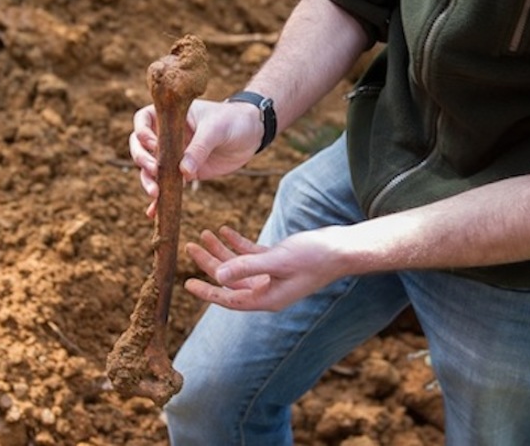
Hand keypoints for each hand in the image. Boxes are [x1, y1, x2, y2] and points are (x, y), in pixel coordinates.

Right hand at [129, 99, 263, 215]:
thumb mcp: (216, 130)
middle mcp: (166, 135)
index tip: (154, 144)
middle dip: (142, 159)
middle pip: (140, 146)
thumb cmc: (232, 121)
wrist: (251, 134)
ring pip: (150, 169)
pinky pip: (167, 185)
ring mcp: (173, 155)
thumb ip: (199, 148)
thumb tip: (184, 172)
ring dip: (148, 181)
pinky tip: (153, 212)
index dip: (142, 132)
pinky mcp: (184, 172)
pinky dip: (160, 199)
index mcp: (170, 116)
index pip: (142, 120)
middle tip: (153, 170)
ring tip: (155, 194)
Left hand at [183, 226, 346, 311]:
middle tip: (190, 246)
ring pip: (239, 265)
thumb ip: (247, 266)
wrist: (342, 249)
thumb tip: (218, 276)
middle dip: (209, 263)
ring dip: (222, 250)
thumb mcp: (277, 261)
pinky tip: (225, 231)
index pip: (229, 298)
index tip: (186, 284)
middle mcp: (268, 290)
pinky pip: (251, 256)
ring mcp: (273, 276)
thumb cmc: (315, 257)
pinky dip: (238, 244)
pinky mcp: (279, 262)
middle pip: (230, 279)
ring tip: (205, 233)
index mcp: (267, 298)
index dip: (207, 292)